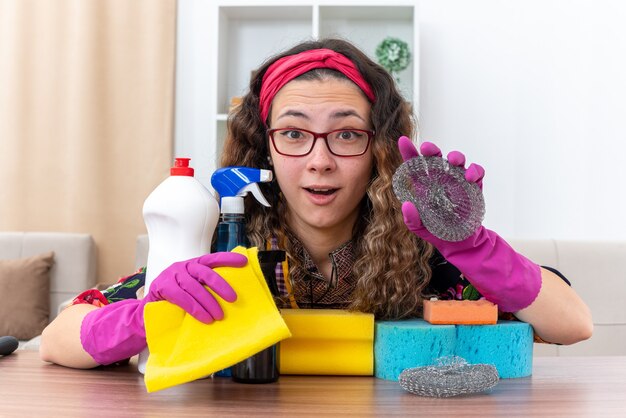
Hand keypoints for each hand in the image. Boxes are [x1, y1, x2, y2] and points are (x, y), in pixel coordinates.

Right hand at [80, 252, 246, 364]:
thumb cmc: (176, 300)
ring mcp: (172, 275)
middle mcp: (184, 266)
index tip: (243, 262)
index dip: (228, 259)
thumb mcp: (192, 290)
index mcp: (194, 264)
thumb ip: (206, 287)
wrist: (148, 311)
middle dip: (221, 285)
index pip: (213, 258)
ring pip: (194, 287)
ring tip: (218, 316)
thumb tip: (231, 296)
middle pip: (206, 272)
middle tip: (233, 298)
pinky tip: (205, 318)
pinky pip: (182, 298)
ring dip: (209, 303)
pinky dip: (195, 309)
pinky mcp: (162, 287)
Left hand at [397, 136, 540, 311]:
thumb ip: (412, 219)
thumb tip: (406, 206)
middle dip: (432, 150)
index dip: (409, 153)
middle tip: (429, 149)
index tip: (402, 141)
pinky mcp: (474, 188)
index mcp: (424, 186)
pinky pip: (476, 173)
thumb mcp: (421, 229)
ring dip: (456, 156)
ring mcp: (457, 182)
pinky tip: (470, 178)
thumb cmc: (437, 232)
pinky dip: (475, 171)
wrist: (461, 243)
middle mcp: (440, 180)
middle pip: (436, 158)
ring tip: (453, 161)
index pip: (415, 166)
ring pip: (457, 161)